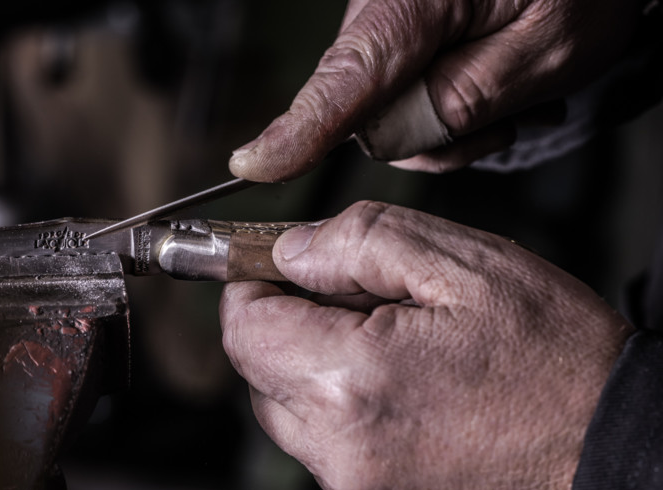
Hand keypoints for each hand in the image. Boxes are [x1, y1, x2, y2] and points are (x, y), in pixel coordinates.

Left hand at [219, 202, 632, 489]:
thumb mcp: (468, 265)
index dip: (252, 286)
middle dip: (286, 326)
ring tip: (390, 347)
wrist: (621, 462)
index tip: (276, 266)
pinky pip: (327, 453)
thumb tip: (291, 250)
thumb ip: (361, 242)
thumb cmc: (561, 364)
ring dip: (312, 372)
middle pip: (257, 374)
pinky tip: (405, 393)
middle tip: (350, 298)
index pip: (244, 329)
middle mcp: (340, 450)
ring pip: (288, 416)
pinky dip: (342, 416)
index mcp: (351, 381)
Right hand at [230, 0, 645, 177]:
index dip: (297, 131)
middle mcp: (383, 8)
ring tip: (511, 91)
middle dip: (433, 135)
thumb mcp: (546, 49)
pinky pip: (401, 97)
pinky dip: (447, 101)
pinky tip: (493, 79)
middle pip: (370, 117)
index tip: (252, 165)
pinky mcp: (390, 36)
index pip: (342, 80)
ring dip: (448, 121)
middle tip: (507, 113)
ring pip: (388, 117)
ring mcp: (383, 22)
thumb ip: (464, 101)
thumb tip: (394, 141)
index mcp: (412, 3)